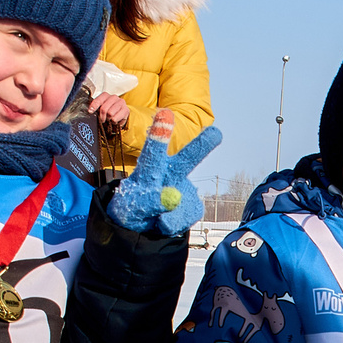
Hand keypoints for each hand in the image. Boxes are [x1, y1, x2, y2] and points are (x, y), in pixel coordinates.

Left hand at [89, 91, 130, 126]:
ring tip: (109, 119)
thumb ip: (96, 108)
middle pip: (104, 108)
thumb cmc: (109, 111)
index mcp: (106, 95)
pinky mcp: (126, 109)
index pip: (98, 100)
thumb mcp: (101, 108)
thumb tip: (90, 111)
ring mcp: (121, 102)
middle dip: (102, 116)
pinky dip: (113, 122)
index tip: (90, 111)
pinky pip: (115, 118)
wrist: (120, 113)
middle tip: (102, 120)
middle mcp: (114, 97)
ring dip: (108, 119)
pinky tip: (114, 120)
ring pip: (110, 114)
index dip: (93, 106)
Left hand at [106, 120, 220, 237]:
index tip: (165, 113)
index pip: (153, 153)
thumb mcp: (127, 208)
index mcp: (149, 169)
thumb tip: (171, 200)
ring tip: (157, 222)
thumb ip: (145, 203)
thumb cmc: (131, 209)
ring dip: (176, 215)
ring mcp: (184, 191)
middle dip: (201, 147)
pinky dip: (172, 224)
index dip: (159, 134)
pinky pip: (187, 218)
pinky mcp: (191, 208)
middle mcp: (170, 175)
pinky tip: (161, 223)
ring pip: (187, 200)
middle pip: (187, 160)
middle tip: (216, 132)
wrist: (141, 228)